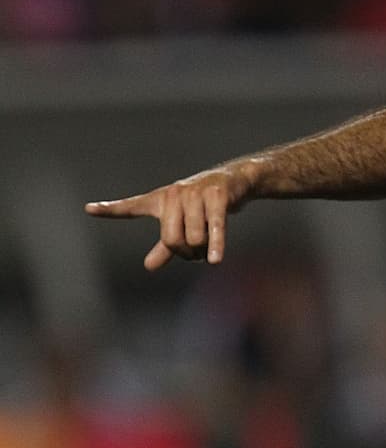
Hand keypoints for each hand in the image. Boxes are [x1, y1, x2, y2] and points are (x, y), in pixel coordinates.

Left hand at [85, 162, 256, 270]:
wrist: (234, 181)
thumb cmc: (204, 205)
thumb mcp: (183, 224)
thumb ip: (165, 247)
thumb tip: (148, 267)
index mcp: (160, 200)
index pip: (131, 207)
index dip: (110, 209)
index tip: (88, 209)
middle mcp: (173, 195)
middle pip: (171, 240)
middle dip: (186, 253)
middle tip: (196, 253)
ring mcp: (195, 194)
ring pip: (194, 239)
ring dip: (206, 250)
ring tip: (212, 245)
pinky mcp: (217, 197)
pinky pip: (215, 229)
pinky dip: (216, 245)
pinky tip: (215, 261)